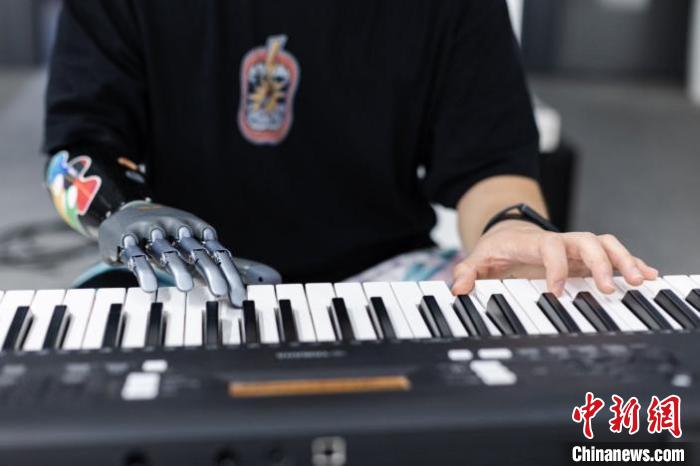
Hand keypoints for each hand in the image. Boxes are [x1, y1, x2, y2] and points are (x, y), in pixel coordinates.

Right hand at [98, 201, 279, 305]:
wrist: (125, 211)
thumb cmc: (166, 236)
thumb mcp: (189, 245)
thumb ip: (208, 265)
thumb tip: (235, 292)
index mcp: (196, 231)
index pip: (217, 252)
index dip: (229, 272)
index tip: (238, 295)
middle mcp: (177, 228)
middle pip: (196, 250)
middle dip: (209, 270)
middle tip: (220, 291)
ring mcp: (153, 231)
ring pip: (167, 250)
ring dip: (177, 267)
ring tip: (186, 287)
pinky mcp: (128, 238)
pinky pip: (136, 254)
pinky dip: (143, 269)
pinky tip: (149, 286)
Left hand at [451, 220, 657, 295]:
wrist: (508, 233)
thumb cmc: (496, 248)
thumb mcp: (477, 259)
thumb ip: (467, 272)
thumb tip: (458, 289)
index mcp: (534, 243)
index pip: (550, 248)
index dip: (555, 268)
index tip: (556, 293)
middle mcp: (560, 242)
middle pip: (588, 242)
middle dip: (601, 263)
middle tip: (610, 288)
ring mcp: (575, 249)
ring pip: (606, 245)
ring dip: (624, 260)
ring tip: (640, 280)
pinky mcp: (585, 258)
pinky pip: (613, 255)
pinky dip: (631, 262)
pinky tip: (648, 275)